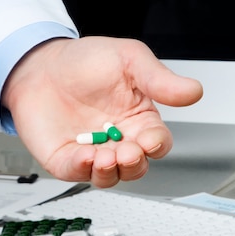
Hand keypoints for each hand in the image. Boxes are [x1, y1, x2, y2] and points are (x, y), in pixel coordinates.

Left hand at [1, 36, 202, 187]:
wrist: (41, 62)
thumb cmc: (85, 60)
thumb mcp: (128, 58)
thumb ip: (158, 77)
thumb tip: (193, 91)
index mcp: (138, 119)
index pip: (157, 142)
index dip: (156, 145)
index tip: (149, 139)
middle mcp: (117, 139)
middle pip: (136, 166)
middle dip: (134, 163)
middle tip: (127, 151)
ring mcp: (91, 150)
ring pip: (109, 176)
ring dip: (111, 172)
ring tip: (105, 157)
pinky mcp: (65, 157)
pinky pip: (76, 172)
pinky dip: (82, 168)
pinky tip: (85, 156)